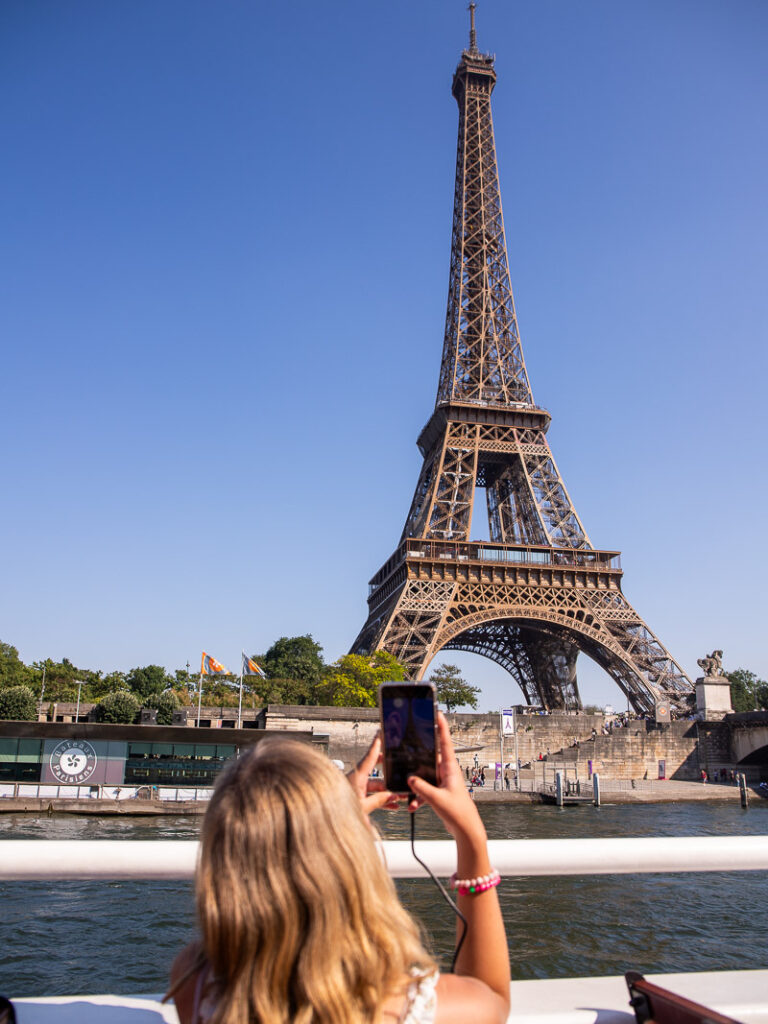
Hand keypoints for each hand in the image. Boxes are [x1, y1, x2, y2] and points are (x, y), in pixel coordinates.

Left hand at [347, 733, 399, 814]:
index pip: (369, 757)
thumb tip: (393, 796)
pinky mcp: (356, 797)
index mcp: (356, 777)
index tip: (380, 733)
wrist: (325, 819)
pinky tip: (393, 805)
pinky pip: (371, 795)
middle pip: (374, 769)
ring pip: (375, 785)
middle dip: (387, 769)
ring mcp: (356, 789)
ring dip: (387, 790)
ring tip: (401, 794)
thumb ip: (379, 801)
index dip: (376, 744)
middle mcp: (356, 780)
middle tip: (396, 762)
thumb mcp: (363, 807)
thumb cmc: (339, 812)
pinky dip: (381, 799)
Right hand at [407, 712, 485, 841]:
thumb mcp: (437, 799)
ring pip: (424, 775)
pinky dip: (418, 797)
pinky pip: (424, 789)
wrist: (466, 829)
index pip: (445, 742)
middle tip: (409, 743)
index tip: (437, 712)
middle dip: (419, 754)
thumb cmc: (459, 813)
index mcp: (450, 768)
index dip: (441, 727)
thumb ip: (422, 788)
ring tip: (407, 791)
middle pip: (430, 756)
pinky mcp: (438, 791)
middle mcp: (446, 772)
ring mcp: (442, 781)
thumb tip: (410, 779)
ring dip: (416, 783)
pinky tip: (413, 806)